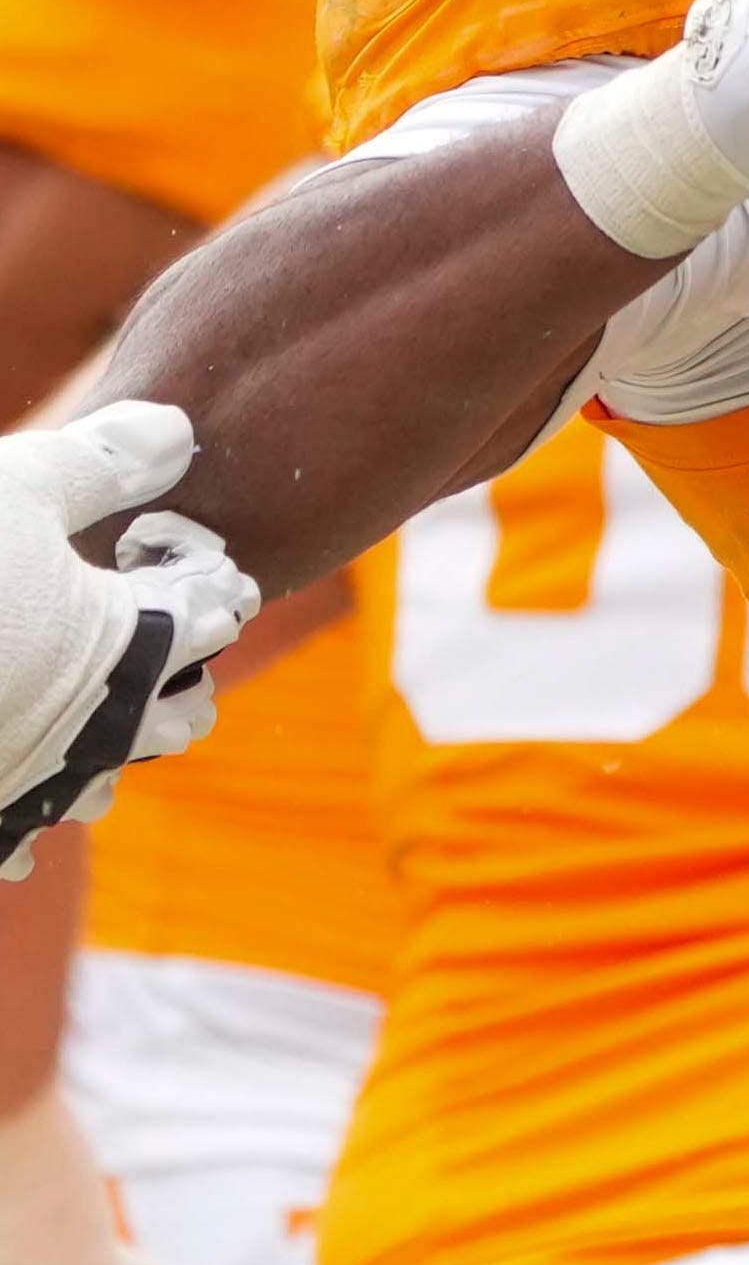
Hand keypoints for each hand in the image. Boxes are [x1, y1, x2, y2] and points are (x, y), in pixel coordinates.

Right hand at [0, 406, 255, 875]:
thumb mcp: (19, 488)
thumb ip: (107, 460)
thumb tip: (176, 432)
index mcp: (130, 646)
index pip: (211, 617)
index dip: (202, 582)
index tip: (168, 560)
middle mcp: (92, 729)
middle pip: (174, 717)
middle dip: (170, 682)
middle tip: (146, 636)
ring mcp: (26, 782)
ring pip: (100, 784)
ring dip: (104, 750)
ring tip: (88, 711)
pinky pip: (19, 832)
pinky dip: (28, 807)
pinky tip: (14, 781)